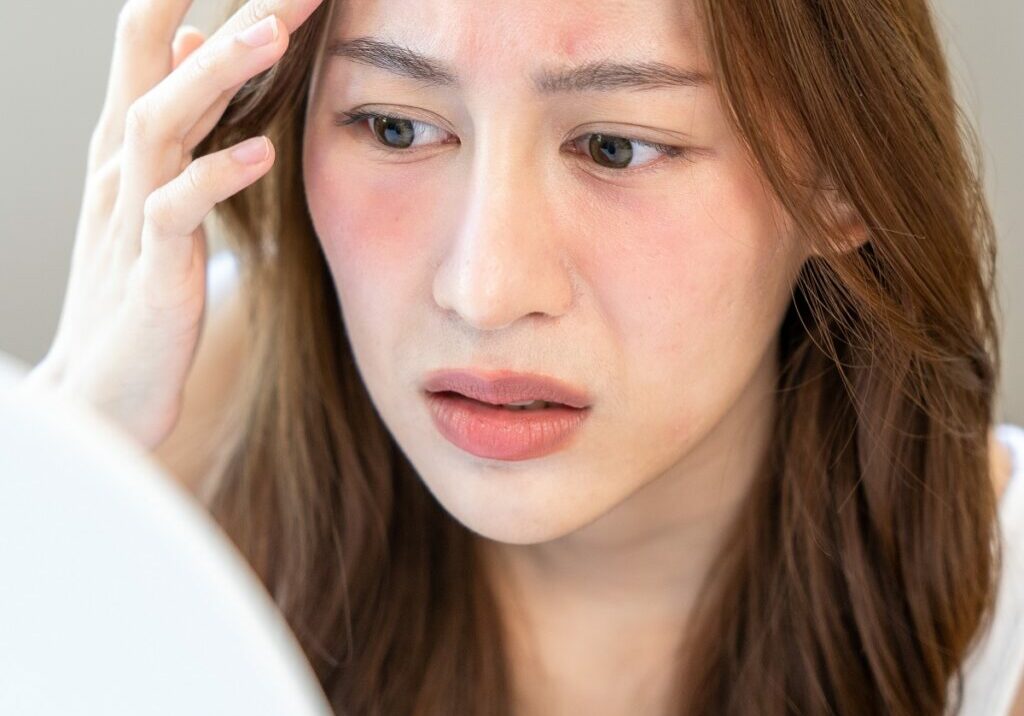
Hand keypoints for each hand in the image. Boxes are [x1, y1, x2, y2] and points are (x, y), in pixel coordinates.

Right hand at [25, 0, 324, 448]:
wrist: (105, 389)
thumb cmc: (138, 291)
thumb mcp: (158, 192)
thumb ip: (181, 119)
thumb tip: (195, 39)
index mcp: (131, 147)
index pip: (150, 44)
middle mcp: (123, 167)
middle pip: (162, 66)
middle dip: (228, 13)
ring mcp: (132, 216)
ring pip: (162, 122)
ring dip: (216, 75)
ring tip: (274, 33)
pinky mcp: (151, 271)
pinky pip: (176, 212)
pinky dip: (215, 177)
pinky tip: (261, 152)